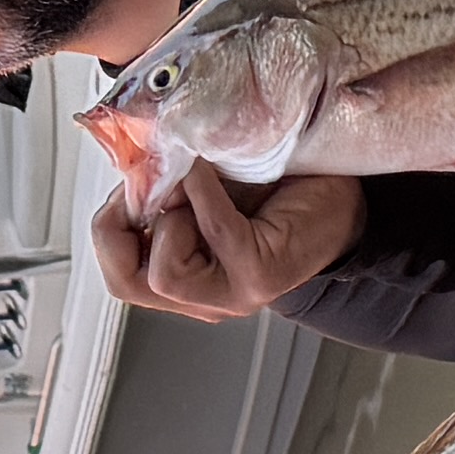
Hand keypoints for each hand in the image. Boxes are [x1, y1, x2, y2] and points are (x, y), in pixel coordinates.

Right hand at [89, 164, 363, 320]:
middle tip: (150, 185)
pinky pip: (215, 231)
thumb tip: (127, 157)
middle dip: (126, 224)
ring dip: (169, 214)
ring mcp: (233, 294)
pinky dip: (202, 191)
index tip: (130, 184)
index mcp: (184, 279)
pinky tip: (205, 168)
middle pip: (125, 282)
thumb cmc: (276, 190)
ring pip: (164, 274)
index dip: (111, 225)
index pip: (118, 274)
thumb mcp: (201, 185)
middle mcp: (205, 296)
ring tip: (191, 181)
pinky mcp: (261, 275)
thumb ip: (163, 184)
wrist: (343, 197)